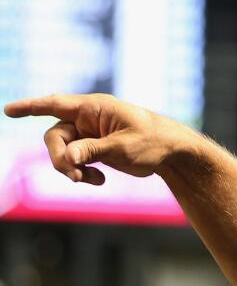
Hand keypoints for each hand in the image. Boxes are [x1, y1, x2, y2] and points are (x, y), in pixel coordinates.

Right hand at [4, 93, 194, 184]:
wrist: (172, 153)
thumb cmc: (154, 142)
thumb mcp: (124, 147)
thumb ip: (93, 150)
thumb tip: (67, 157)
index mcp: (95, 107)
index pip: (55, 104)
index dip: (30, 106)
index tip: (8, 110)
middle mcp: (88, 118)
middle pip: (55, 136)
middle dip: (59, 158)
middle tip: (74, 176)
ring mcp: (89, 134)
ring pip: (63, 152)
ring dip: (71, 169)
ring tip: (91, 180)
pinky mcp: (93, 149)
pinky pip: (74, 162)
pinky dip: (81, 173)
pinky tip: (99, 181)